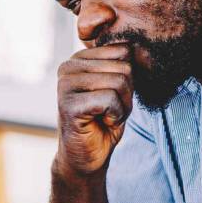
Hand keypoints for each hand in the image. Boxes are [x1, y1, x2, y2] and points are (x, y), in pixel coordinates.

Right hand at [55, 44, 133, 176]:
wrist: (87, 157)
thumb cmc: (104, 122)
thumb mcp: (117, 87)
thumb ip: (122, 65)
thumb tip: (135, 45)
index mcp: (79, 58)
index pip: (124, 51)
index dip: (129, 79)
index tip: (114, 96)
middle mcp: (68, 66)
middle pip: (124, 67)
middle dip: (127, 94)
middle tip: (111, 110)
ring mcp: (66, 84)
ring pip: (119, 82)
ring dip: (122, 106)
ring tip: (106, 116)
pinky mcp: (69, 103)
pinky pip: (110, 99)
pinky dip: (116, 115)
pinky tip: (102, 123)